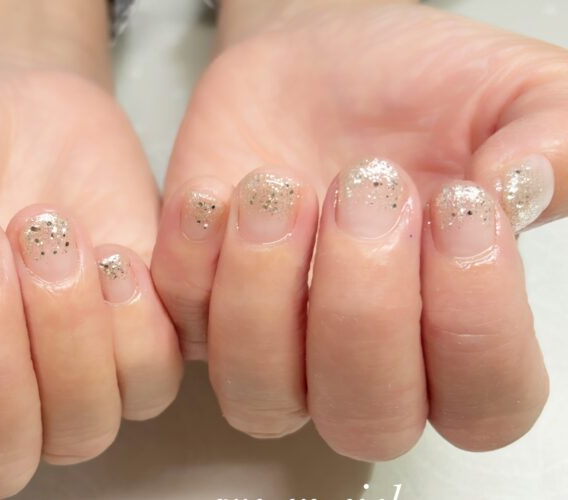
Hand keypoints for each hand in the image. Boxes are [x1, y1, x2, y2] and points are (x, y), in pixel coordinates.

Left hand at [152, 0, 565, 460]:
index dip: (475, 326)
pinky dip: (192, 259)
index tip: (460, 207)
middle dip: (363, 308)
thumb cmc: (415, 89)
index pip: (483, 404)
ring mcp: (273, 340)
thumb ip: (547, 140)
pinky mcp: (199, 303)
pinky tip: (220, 191)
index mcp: (454, 332)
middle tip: (367, 194)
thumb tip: (523, 193)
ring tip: (280, 188)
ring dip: (263, 294)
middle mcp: (360, 359)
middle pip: (366, 419)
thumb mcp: (510, 95)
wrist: (319, 58)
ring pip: (258, 394)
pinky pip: (180, 323)